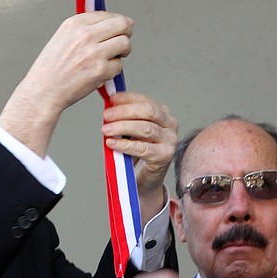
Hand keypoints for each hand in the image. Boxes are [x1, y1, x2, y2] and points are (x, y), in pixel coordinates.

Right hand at [0, 12, 133, 155]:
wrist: (44, 90)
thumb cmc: (51, 68)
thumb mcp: (63, 37)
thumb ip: (83, 29)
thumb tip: (106, 25)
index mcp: (75, 24)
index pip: (107, 14)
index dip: (117, 21)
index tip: (121, 26)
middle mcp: (85, 35)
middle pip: (122, 25)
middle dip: (127, 32)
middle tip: (126, 38)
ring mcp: (94, 53)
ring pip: (125, 44)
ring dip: (124, 51)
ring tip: (116, 56)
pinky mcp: (100, 71)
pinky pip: (119, 65)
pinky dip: (115, 69)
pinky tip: (104, 71)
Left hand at [102, 91, 176, 220]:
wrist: (147, 179)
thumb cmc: (139, 154)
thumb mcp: (133, 131)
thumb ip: (126, 118)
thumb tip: (109, 105)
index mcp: (164, 114)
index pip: (145, 100)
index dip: (127, 98)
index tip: (110, 99)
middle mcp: (170, 125)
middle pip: (147, 111)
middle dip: (124, 112)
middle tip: (107, 116)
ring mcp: (170, 141)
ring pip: (145, 128)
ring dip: (122, 127)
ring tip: (106, 130)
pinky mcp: (164, 156)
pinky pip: (142, 148)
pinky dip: (124, 145)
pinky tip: (112, 143)